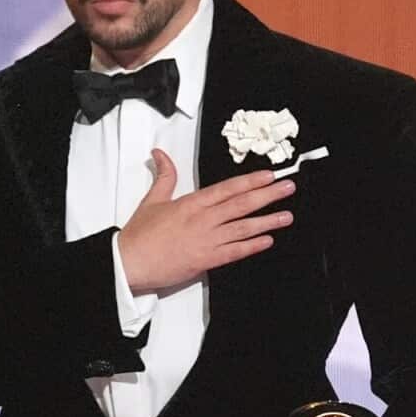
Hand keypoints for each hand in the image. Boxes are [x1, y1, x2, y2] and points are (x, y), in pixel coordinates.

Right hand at [118, 148, 295, 291]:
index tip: (268, 176)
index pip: (228, 188)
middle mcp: (203, 219)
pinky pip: (234, 252)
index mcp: (192, 203)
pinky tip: (267, 241)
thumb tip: (161, 154)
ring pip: (243, 228)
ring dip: (267, 221)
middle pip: (241, 204)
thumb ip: (164, 176)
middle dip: (268, 195)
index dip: (251, 181)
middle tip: (287, 188)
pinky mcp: (206, 260)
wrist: (128, 262)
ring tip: (286, 216)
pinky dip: (252, 246)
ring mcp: (207, 240)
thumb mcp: (152, 199)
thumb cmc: (140, 235)